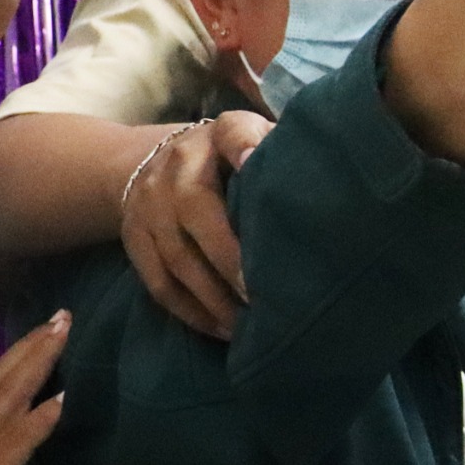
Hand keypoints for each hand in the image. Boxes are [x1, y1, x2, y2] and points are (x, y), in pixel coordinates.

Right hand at [121, 112, 272, 340]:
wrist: (151, 162)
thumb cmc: (227, 158)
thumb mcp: (252, 139)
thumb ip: (279, 151)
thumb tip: (330, 180)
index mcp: (216, 136)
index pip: (232, 134)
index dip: (244, 147)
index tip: (255, 165)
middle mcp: (176, 169)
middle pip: (199, 214)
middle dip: (232, 260)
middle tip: (265, 296)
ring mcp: (149, 206)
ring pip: (179, 260)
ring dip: (216, 299)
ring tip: (250, 326)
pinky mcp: (134, 239)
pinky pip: (160, 284)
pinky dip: (192, 312)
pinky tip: (223, 329)